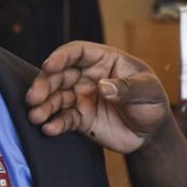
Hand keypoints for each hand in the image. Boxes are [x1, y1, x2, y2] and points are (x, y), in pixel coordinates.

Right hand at [26, 41, 171, 153]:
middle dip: (44, 84)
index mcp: (104, 60)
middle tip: (34, 97)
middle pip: (60, 75)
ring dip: (44, 106)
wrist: (151, 134)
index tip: (49, 66)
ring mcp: (82, 97)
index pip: (77, 52)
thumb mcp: (149, 91)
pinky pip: (64, 119)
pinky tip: (49, 129)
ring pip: (57, 97)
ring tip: (36, 116)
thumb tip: (103, 86)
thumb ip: (128, 88)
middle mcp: (88, 76)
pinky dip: (55, 124)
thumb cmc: (152, 103)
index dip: (61, 57)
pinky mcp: (80, 118)